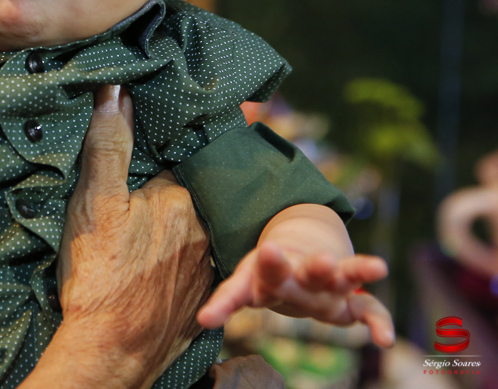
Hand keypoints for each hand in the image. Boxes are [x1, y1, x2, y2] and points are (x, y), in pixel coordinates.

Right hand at [49, 85, 211, 388]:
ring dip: (203, 209)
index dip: (184, 134)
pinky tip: (180, 247)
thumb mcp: (94, 203)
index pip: (187, 153)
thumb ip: (108, 145)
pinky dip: (200, 245)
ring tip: (185, 197)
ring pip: (208, 222)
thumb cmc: (99, 276)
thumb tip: (116, 89)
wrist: (112, 351)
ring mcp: (208, 264)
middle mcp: (205, 229)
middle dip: (200, 171)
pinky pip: (208, 256)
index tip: (223, 105)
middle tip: (204, 147)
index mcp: (181, 199)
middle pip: (202, 188)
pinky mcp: (203, 295)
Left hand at [198, 242, 393, 346]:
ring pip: (343, 278)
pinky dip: (379, 323)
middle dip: (316, 268)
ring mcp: (329, 286)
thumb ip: (225, 301)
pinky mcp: (351, 300)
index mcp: (273, 273)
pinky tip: (387, 341)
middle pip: (308, 272)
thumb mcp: (245, 284)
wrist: (303, 257)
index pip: (265, 270)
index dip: (269, 264)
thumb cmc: (268, 277)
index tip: (269, 250)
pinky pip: (369, 309)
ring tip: (377, 268)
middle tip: (324, 260)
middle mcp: (303, 278)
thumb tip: (204, 319)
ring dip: (355, 274)